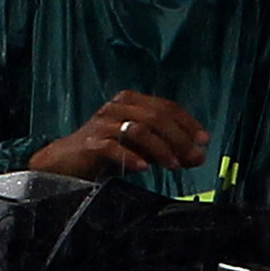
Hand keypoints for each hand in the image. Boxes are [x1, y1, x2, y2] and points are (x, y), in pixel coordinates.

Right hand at [29, 90, 207, 181]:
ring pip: (138, 129)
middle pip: (155, 116)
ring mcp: (102, 124)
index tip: (204, 140)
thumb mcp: (141, 148)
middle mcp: (117, 107)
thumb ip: (167, 148)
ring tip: (173, 166)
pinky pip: (113, 147)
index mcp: (130, 101)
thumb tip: (199, 155)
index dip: (187, 123)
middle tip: (192, 157)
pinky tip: (144, 169)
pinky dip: (131, 157)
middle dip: (178, 138)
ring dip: (160, 149)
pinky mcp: (90, 143)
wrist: (65, 162)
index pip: (165, 106)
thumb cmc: (105, 152)